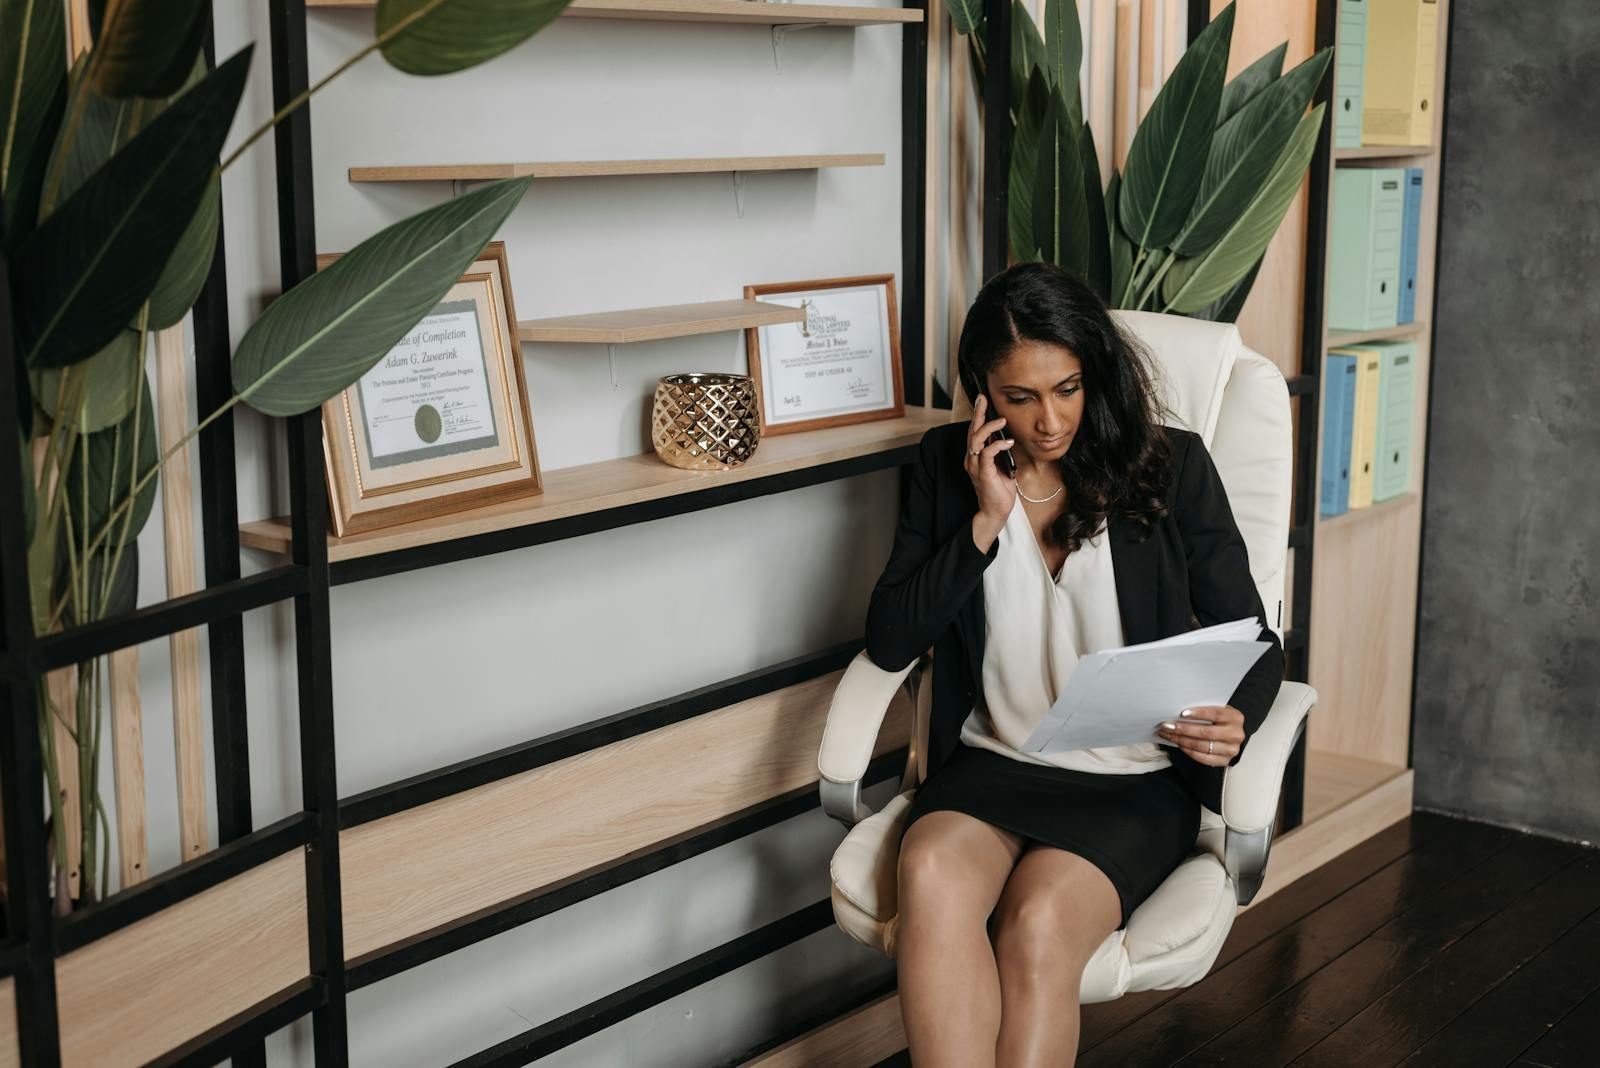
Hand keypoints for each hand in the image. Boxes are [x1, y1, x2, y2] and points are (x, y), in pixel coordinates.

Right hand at [965, 394, 1016, 521]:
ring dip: (988, 427)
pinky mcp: (983, 473)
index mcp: (975, 456)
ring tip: (1001, 420)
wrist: (997, 510)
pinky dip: (998, 444)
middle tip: (983, 399)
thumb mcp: (1003, 465)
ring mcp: (976, 466)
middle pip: (972, 431)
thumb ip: (1002, 452)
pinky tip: (1008, 441)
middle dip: (978, 413)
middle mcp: (972, 459)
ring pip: (976, 440)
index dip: (978, 415)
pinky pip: (987, 453)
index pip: (974, 432)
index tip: (982, 401)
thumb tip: (1009, 436)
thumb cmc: (1000, 489)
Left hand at [1156, 705, 1244, 766]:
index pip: (1216, 714)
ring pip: (1202, 746)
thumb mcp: (1217, 710)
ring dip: (1181, 740)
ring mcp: (1231, 749)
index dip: (1199, 713)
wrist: (1231, 734)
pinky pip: (1203, 758)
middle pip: (1206, 732)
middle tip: (1166, 725)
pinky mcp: (1224, 761)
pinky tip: (1178, 744)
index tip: (1182, 713)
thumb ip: (1204, 708)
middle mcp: (1236, 734)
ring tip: (1167, 734)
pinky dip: (1188, 751)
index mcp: (1235, 717)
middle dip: (1183, 729)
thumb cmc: (1220, 720)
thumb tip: (1178, 709)